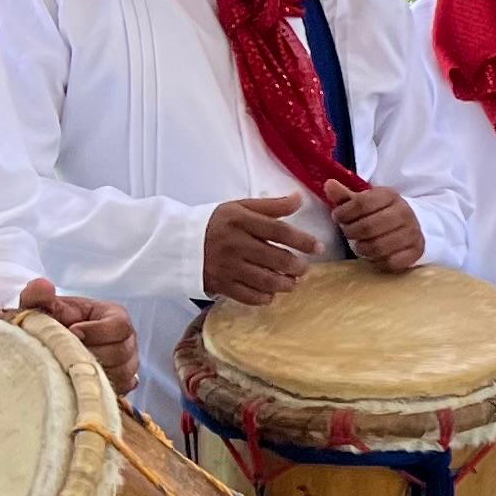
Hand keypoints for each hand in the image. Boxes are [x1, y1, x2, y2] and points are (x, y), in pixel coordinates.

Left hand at [17, 279, 137, 383]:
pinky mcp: (123, 383)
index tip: (71, 332)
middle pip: (120, 352)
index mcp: (115, 316)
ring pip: (121, 373)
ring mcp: (128, 364)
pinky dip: (100, 387)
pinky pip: (119, 389)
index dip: (96, 331)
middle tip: (66, 353)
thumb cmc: (51, 323)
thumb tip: (43, 286)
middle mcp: (128, 341)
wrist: (52, 344)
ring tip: (70, 365)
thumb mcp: (42, 307)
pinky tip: (81, 380)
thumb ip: (38, 295)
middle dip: (90, 353)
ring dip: (93, 371)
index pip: (119, 326)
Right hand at [202, 193, 319, 304]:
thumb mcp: (240, 207)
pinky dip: (265, 297)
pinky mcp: (220, 284)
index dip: (303, 241)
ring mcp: (227, 266)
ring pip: (266, 280)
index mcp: (240, 220)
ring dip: (286, 284)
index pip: (279, 231)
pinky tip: (271, 292)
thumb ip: (271, 205)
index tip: (318, 248)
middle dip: (298, 266)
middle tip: (304, 268)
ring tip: (293, 282)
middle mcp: (234, 243)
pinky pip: (249, 296)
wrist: (177, 241)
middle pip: (276, 258)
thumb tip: (299, 198)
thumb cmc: (215, 222)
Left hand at [327, 180, 424, 271]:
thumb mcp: (366, 200)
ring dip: (362, 249)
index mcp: (390, 196)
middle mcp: (404, 212)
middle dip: (351, 232)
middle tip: (347, 233)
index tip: (337, 217)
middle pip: (368, 227)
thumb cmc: (383, 212)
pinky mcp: (416, 251)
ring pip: (378, 247)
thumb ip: (346, 196)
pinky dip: (378, 261)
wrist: (416, 223)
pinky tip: (374, 256)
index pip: (362, 203)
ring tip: (359, 245)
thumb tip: (329, 185)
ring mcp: (413, 233)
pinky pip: (391, 262)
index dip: (344, 212)